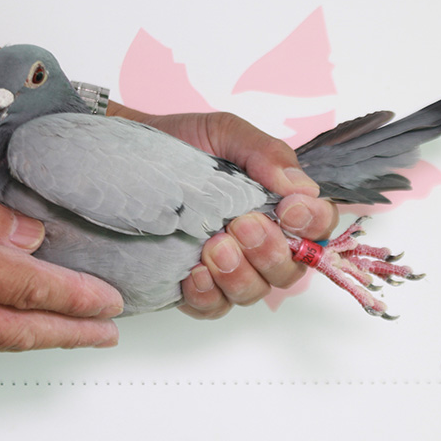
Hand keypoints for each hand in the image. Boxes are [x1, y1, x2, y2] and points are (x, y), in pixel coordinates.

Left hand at [142, 112, 338, 318]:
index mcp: (276, 204)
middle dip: (270, 251)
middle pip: (290, 269)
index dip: (313, 223)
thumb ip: (265, 153)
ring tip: (212, 248)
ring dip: (239, 275)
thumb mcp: (223, 133)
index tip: (288, 209)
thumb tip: (299, 185)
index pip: (317, 226)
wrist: (123, 157)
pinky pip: (213, 308)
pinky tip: (192, 274)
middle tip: (241, 225)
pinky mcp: (193, 288)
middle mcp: (259, 242)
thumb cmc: (179, 144)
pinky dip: (207, 296)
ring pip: (254, 292)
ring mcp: (227, 269)